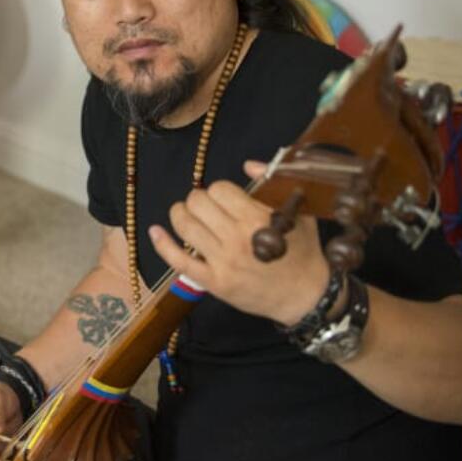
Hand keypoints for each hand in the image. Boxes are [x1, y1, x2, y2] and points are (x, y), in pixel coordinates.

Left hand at [147, 160, 329, 325]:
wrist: (306, 295)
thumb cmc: (303, 252)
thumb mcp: (299, 213)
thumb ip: (273, 185)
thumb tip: (248, 165)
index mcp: (257, 219)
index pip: (220, 189)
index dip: (220, 190)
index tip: (226, 198)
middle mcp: (237, 238)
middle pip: (198, 203)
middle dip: (199, 200)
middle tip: (206, 207)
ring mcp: (223, 262)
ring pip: (185, 226)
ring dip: (180, 214)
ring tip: (186, 214)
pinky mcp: (213, 283)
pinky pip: (179, 260)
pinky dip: (162, 244)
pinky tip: (155, 231)